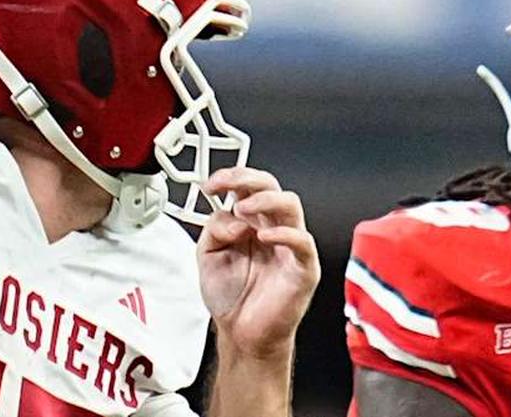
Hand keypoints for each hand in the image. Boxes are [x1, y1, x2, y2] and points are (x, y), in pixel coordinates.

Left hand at [197, 167, 320, 358]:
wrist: (241, 333)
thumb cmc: (231, 296)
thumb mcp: (207, 255)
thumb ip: (214, 229)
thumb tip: (232, 217)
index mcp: (250, 222)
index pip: (248, 186)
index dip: (231, 177)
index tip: (211, 184)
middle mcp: (271, 228)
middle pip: (272, 187)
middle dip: (248, 178)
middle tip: (228, 185)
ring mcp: (289, 246)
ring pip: (291, 205)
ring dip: (265, 199)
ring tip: (243, 208)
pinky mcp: (303, 268)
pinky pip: (303, 243)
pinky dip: (285, 234)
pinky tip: (264, 236)